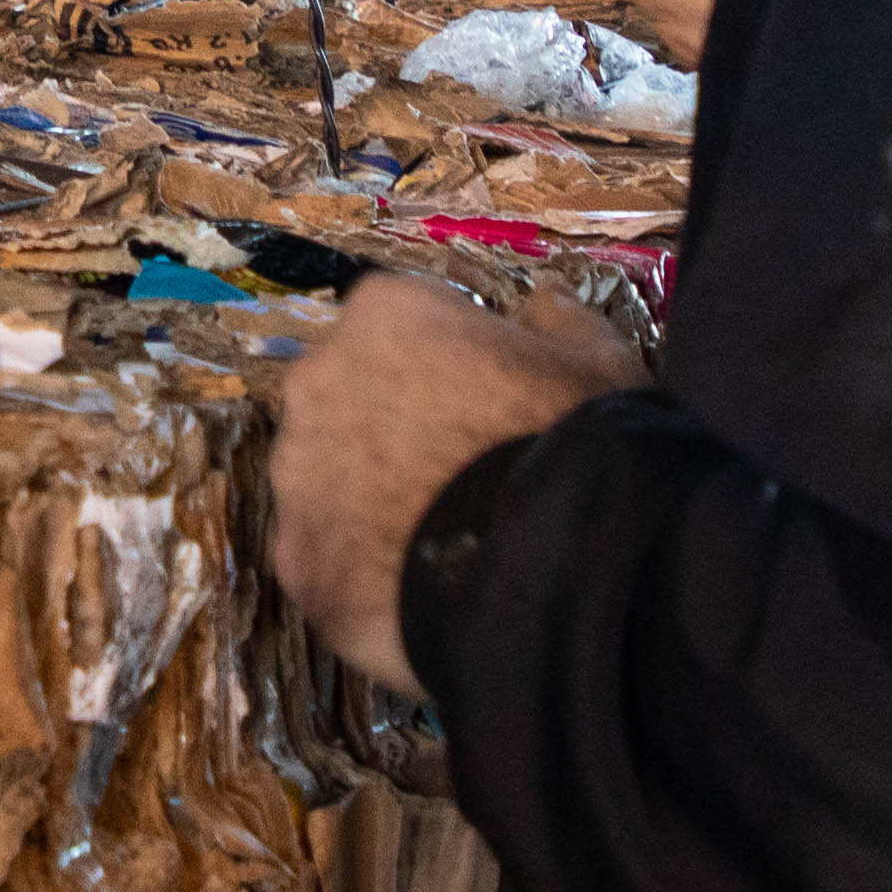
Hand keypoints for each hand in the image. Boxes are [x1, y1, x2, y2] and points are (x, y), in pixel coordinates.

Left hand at [263, 275, 645, 689]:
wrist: (539, 569)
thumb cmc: (566, 441)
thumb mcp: (597, 361)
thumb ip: (561, 320)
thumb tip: (544, 302)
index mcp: (384, 313)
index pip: (401, 324)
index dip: (448, 365)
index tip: (486, 402)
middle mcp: (317, 380)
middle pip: (350, 396)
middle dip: (394, 425)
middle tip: (458, 471)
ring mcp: (296, 473)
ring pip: (328, 478)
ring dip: (370, 497)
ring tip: (439, 540)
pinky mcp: (294, 557)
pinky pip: (325, 555)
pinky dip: (360, 568)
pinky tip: (415, 588)